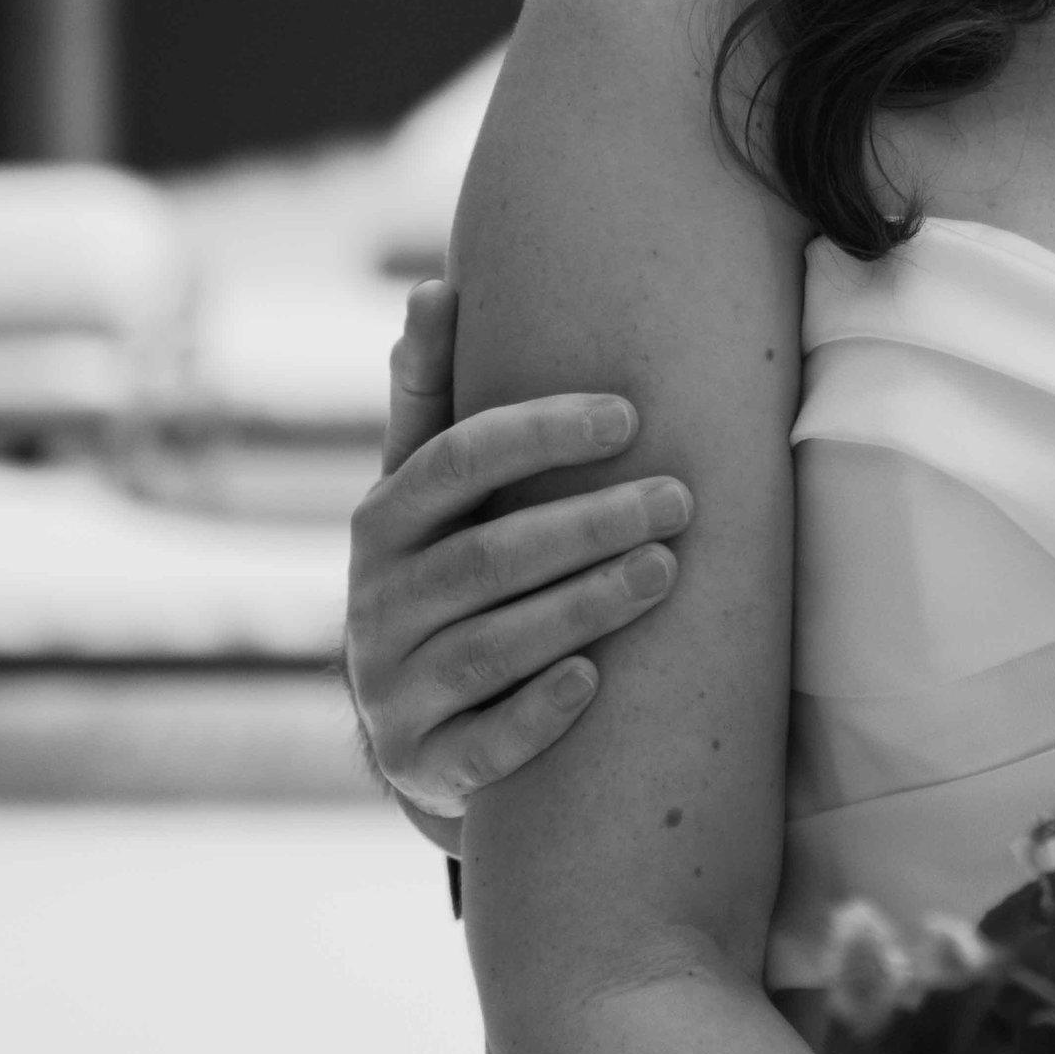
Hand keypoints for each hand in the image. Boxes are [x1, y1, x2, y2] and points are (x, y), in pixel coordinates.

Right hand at [345, 277, 690, 827]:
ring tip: (664, 571)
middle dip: (586, 525)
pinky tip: (592, 681)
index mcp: (382, 522)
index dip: (540, 433)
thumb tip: (433, 288)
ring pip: (489, 647)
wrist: (415, 718)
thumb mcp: (426, 487)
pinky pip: (480, 746)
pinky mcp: (426, 765)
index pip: (454, 460)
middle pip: (485, 557)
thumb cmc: (444, 565)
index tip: (629, 413)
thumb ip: (433, 395)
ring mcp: (395, 691)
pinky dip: (534, 714)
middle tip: (678, 500)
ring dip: (579, 607)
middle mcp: (376, 605)